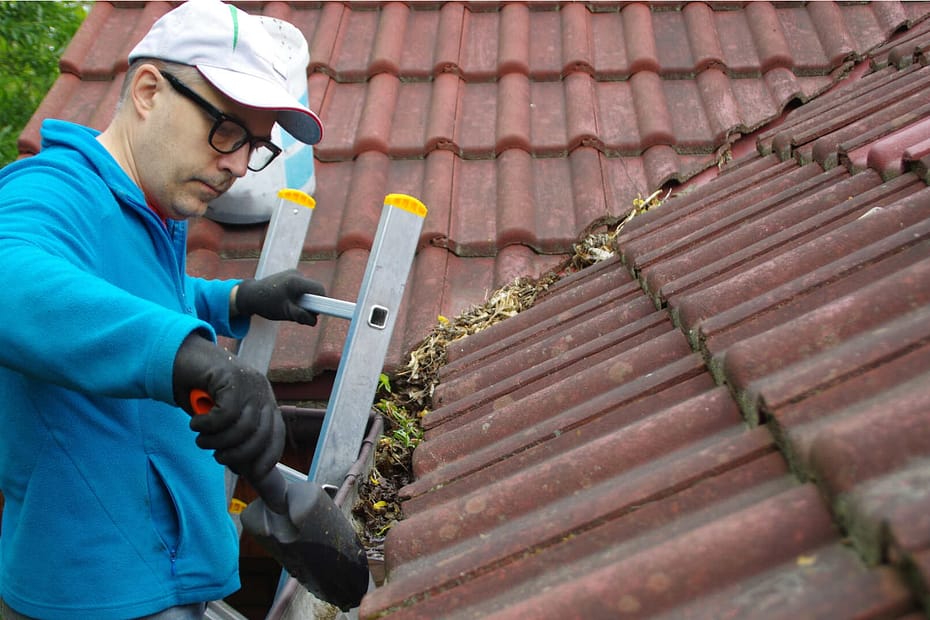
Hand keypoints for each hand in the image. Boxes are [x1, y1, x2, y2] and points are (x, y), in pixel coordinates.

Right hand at [172, 334, 284, 480]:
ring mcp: (249, 381)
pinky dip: (208, 425)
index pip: (276, 433)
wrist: (179, 357)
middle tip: (218, 456)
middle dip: (239, 454)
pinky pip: (225, 414)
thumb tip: (247, 470)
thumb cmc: (200, 392)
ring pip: (242, 427)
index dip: (268, 456)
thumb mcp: (222, 419)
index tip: (253, 474)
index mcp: (263, 400)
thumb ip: (235, 438)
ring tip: (202, 439)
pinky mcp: (231, 376)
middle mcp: (261, 390)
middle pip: (261, 434)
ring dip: (218, 441)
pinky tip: (196, 422)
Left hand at [235, 269, 324, 325]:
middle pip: (314, 291)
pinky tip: (287, 302)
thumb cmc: (265, 304)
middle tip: (299, 314)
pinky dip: (298, 297)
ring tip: (290, 308)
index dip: (322, 302)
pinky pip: (301, 288)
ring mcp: (293, 274)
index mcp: (296, 282)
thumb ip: (301, 316)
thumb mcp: (285, 313)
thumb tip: (314, 320)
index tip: (318, 312)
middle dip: (311, 304)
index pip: (319, 289)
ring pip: (307, 291)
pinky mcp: (290, 276)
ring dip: (303, 301)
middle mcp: (297, 274)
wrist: (249, 295)